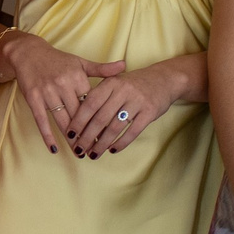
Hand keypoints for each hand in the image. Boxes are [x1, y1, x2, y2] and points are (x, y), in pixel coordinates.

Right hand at [3, 32, 125, 154]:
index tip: (108, 135)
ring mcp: (47, 92)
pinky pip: (42, 120)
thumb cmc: (58, 60)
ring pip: (62, 120)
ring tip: (80, 153)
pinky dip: (47, 136)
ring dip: (71, 139)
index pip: (92, 104)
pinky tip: (54, 149)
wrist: (29, 53)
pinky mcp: (33, 98)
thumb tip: (124, 66)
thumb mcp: (81, 62)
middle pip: (79, 115)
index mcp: (77, 78)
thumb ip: (102, 69)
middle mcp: (63, 85)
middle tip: (96, 150)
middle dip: (87, 134)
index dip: (100, 121)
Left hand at [63, 61, 186, 156]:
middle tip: (79, 149)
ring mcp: (137, 101)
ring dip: (102, 143)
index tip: (70, 134)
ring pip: (115, 127)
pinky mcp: (150, 112)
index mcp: (110, 83)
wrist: (163, 79)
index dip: (78, 120)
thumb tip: (79, 121)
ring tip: (94, 154)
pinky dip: (121, 143)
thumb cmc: (132, 85)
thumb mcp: (114, 83)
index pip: (89, 104)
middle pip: (100, 118)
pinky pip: (132, 131)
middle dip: (87, 136)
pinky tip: (112, 150)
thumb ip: (98, 97)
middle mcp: (123, 91)